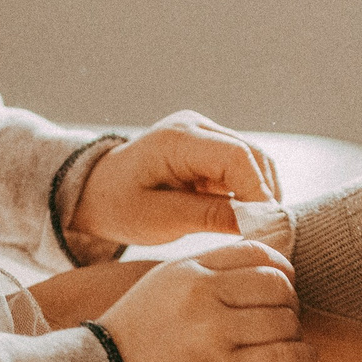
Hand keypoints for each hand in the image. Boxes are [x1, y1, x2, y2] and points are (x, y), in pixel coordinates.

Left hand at [68, 111, 281, 257]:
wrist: (96, 192)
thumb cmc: (118, 206)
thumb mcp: (160, 220)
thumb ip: (210, 217)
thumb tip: (258, 222)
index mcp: (176, 140)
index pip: (237, 157)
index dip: (258, 193)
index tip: (263, 229)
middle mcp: (195, 126)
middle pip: (252, 156)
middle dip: (264, 196)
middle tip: (265, 235)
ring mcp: (204, 132)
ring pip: (255, 160)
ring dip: (260, 194)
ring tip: (252, 228)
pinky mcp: (210, 145)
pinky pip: (244, 166)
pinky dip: (249, 191)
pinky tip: (240, 216)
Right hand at [97, 238, 316, 361]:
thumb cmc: (136, 341)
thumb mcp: (162, 289)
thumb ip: (205, 273)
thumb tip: (262, 267)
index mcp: (187, 271)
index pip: (256, 253)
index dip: (282, 269)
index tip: (285, 286)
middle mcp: (201, 295)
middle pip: (276, 284)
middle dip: (291, 303)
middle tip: (287, 319)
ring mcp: (212, 333)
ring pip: (284, 320)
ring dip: (295, 334)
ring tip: (289, 344)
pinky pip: (283, 357)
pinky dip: (304, 358)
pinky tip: (305, 360)